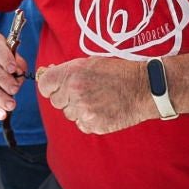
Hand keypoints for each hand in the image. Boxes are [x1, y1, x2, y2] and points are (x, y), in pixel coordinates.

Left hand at [36, 56, 156, 135]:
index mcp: (72, 73)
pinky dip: (89, 120)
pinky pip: (81, 125)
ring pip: (68, 114)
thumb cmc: (118, 72)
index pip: (44, 84)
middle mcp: (75, 92)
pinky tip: (102, 110)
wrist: (144, 88)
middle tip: (85, 91)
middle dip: (66, 98)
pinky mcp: (94, 125)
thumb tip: (45, 73)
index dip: (50, 86)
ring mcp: (84, 110)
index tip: (57, 86)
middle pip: (55, 101)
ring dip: (78, 109)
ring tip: (97, 100)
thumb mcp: (90, 62)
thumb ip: (67, 70)